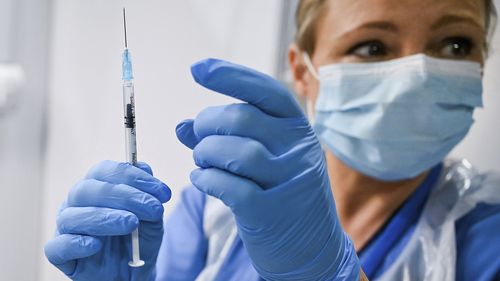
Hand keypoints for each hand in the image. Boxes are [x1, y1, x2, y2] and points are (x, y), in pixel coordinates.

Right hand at [44, 161, 170, 280]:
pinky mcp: (60, 254)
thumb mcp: (152, 217)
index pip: (104, 171)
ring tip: (132, 224)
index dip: (133, 177)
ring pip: (72, 216)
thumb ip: (149, 194)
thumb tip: (144, 168)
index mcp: (96, 187)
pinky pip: (59, 246)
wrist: (134, 274)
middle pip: (87, 190)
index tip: (162, 192)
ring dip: (105, 217)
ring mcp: (65, 228)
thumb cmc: (137, 240)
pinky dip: (77, 243)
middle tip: (151, 208)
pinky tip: (96, 245)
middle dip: (124, 196)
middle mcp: (76, 203)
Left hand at [176, 59, 359, 279]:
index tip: (197, 69)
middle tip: (197, 138)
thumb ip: (228, 137)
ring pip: (235, 151)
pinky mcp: (274, 213)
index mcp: (299, 129)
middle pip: (242, 117)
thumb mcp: (265, 160)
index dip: (230, 76)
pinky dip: (206, 180)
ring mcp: (290, 182)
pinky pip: (230, 187)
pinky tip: (202, 180)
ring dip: (204, 153)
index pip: (266, 90)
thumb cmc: (281, 195)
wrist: (313, 250)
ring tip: (201, 161)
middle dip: (207, 124)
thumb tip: (182, 125)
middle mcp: (299, 150)